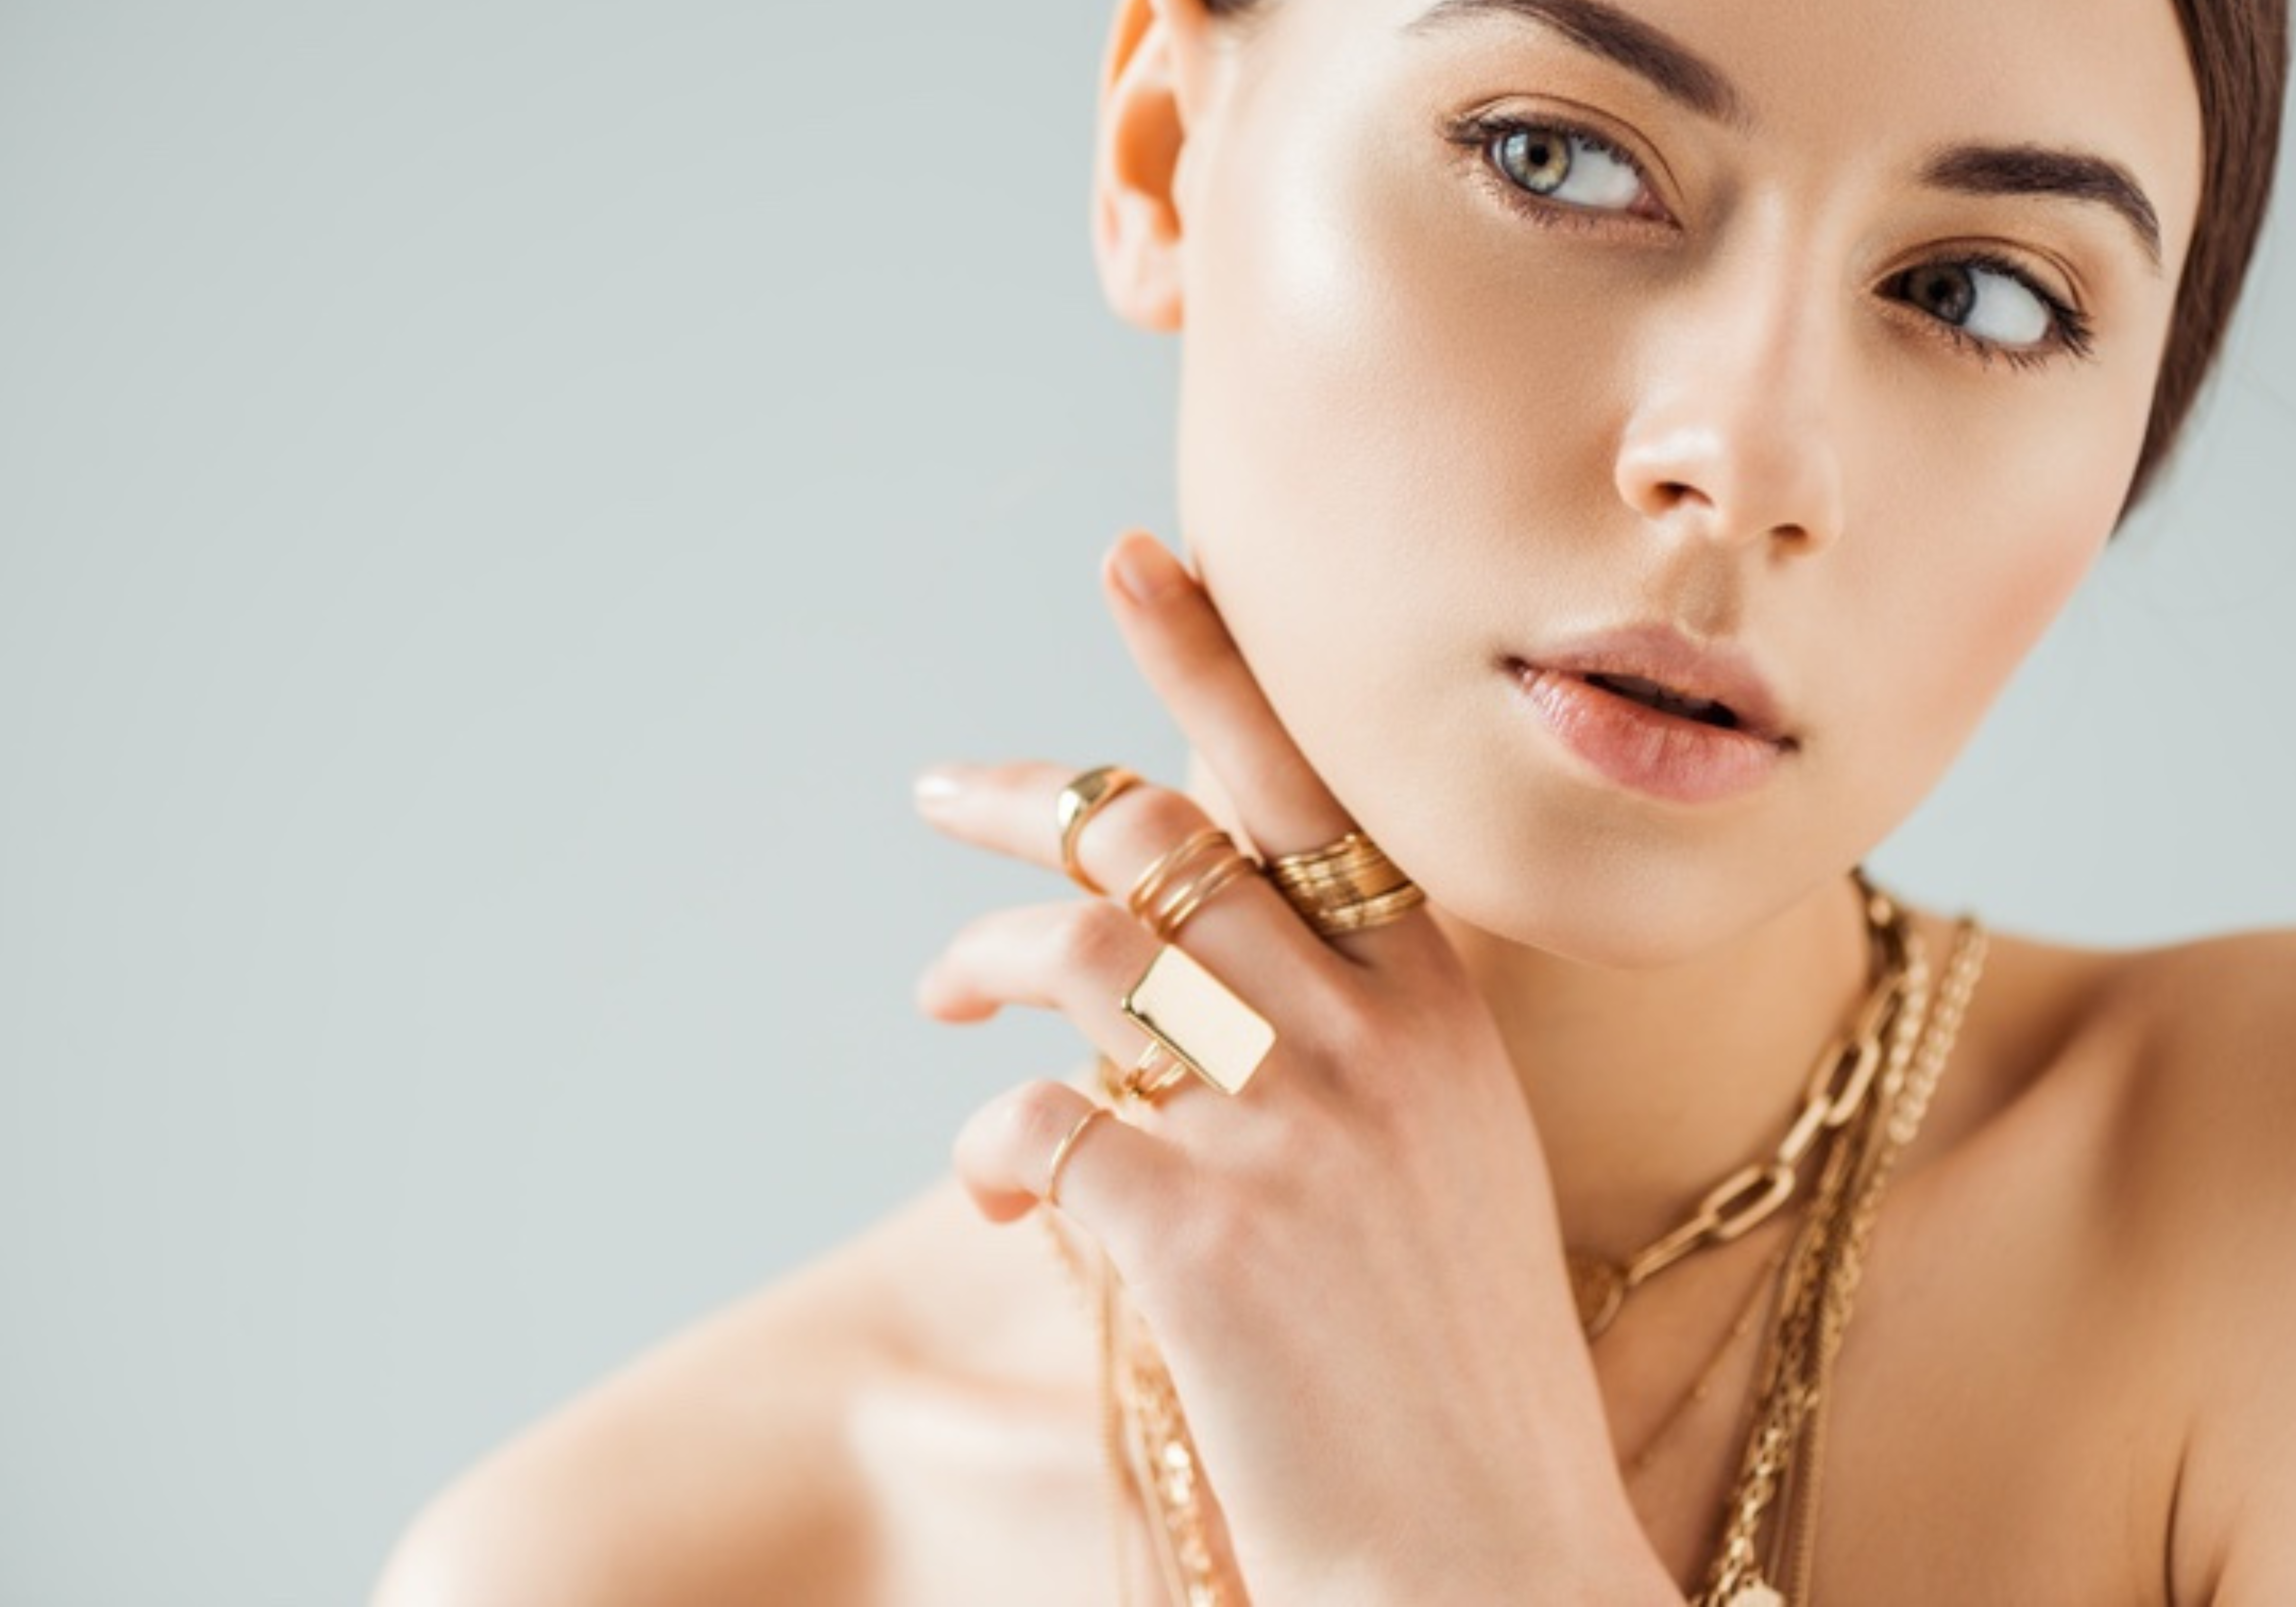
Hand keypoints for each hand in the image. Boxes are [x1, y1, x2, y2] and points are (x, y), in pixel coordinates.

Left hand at [914, 531, 1679, 1605]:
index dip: (1213, 659)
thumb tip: (1184, 968)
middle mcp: (1371, 1036)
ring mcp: (1292, 1132)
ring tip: (939, 997)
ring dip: (984, 958)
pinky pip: (1040, 1123)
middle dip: (1029, 794)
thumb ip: (1347, 1038)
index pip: (1309, 784)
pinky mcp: (1204, 1237)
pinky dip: (991, 1140)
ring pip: (1088, 946)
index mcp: (1436, 1003)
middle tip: (940, 795)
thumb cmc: (1449, 1362)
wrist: (1491, 1555)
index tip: (1138, 562)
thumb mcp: (1441, 1157)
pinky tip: (996, 1188)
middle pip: (1163, 833)